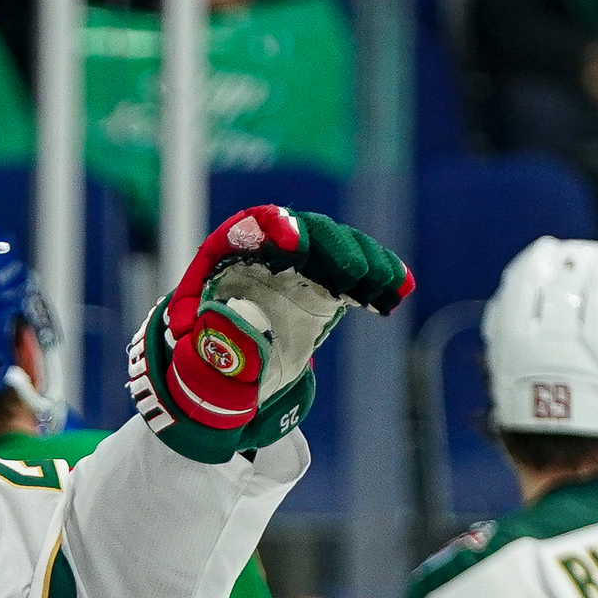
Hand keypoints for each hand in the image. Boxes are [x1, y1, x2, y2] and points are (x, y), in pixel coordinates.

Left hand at [129, 206, 411, 461]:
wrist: (226, 371)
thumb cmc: (203, 358)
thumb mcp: (196, 357)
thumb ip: (210, 347)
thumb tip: (227, 338)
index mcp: (228, 257)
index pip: (250, 227)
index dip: (271, 228)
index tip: (291, 244)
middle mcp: (268, 253)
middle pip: (304, 231)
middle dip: (330, 248)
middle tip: (353, 275)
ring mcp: (301, 267)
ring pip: (338, 249)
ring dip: (365, 263)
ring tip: (385, 288)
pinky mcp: (324, 286)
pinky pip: (355, 274)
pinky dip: (379, 279)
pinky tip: (400, 291)